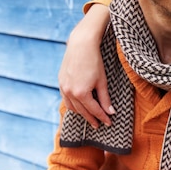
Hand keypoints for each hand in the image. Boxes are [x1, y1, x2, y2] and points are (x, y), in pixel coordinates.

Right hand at [58, 3, 113, 127]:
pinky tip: (79, 105)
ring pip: (72, 107)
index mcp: (81, 93)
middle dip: (92, 118)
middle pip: (82, 111)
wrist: (81, 45)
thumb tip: (110, 112)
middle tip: (99, 125)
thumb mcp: (102, 81)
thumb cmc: (94, 61)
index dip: (102, 117)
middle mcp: (70, 93)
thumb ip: (105, 98)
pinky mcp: (60, 82)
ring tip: (90, 116)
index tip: (109, 123)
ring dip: (81, 113)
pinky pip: (66, 99)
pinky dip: (73, 104)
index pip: (94, 110)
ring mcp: (63, 88)